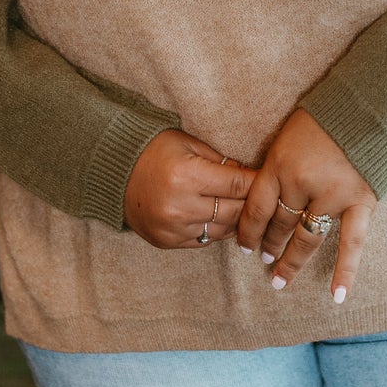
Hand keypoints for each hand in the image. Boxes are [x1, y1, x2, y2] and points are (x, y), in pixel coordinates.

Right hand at [124, 131, 257, 248]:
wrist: (115, 172)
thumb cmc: (154, 151)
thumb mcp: (188, 144)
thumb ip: (220, 161)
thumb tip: (250, 175)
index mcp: (187, 176)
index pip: (237, 185)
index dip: (257, 182)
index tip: (271, 180)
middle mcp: (180, 207)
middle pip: (234, 212)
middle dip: (253, 204)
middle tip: (267, 198)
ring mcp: (173, 229)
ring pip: (223, 231)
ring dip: (238, 221)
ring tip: (248, 210)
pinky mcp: (167, 242)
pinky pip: (204, 241)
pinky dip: (216, 231)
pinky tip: (223, 219)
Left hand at [237, 108, 375, 303]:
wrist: (369, 106)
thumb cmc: (325, 116)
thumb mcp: (288, 134)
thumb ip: (277, 165)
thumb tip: (261, 194)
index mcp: (279, 164)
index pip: (256, 208)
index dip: (247, 230)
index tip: (243, 244)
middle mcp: (302, 184)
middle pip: (279, 225)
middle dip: (268, 244)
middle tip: (262, 259)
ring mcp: (332, 196)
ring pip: (306, 238)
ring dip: (292, 260)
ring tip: (280, 278)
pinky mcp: (359, 203)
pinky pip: (351, 243)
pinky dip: (345, 271)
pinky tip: (336, 295)